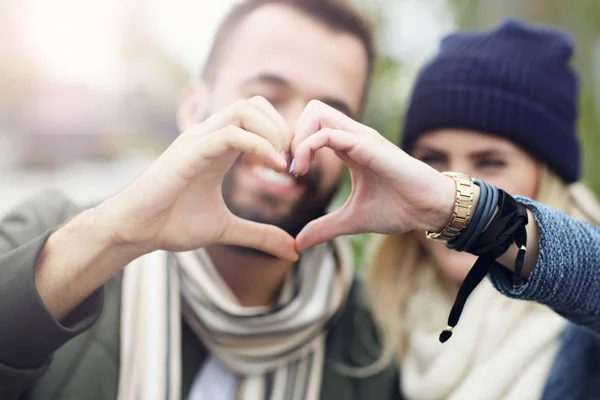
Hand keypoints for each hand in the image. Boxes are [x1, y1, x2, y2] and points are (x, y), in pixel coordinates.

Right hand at [98, 96, 297, 260]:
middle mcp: (209, 136)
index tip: (289, 165)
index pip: (256, 116)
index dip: (280, 134)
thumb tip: (293, 252)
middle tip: (288, 161)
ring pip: (243, 109)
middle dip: (281, 127)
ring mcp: (198, 140)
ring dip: (271, 131)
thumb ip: (259, 236)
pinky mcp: (189, 152)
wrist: (136, 231)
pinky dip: (257, 145)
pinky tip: (269, 167)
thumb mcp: (227, 229)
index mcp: (218, 147)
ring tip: (279, 163)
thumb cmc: (172, 223)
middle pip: (254, 103)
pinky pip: (230, 134)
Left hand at [291, 100, 455, 251]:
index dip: (295, 145)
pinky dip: (307, 147)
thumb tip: (298, 244)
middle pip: (311, 111)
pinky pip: (326, 133)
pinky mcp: (366, 145)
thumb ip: (324, 228)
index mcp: (349, 147)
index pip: (313, 127)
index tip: (289, 173)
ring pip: (316, 113)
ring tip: (296, 169)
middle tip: (288, 166)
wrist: (428, 209)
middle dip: (291, 134)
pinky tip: (303, 172)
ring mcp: (359, 137)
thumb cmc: (398, 208)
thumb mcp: (351, 220)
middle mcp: (352, 136)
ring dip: (297, 138)